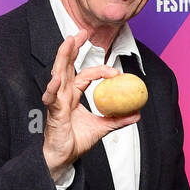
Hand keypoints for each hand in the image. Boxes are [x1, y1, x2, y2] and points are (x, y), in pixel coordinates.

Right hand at [41, 32, 140, 180]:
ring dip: (63, 58)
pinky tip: (57, 80)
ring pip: (58, 74)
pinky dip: (53, 89)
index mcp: (73, 95)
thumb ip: (117, 119)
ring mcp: (56, 101)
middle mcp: (64, 94)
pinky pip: (52, 98)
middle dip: (73, 48)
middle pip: (67, 66)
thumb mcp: (102, 128)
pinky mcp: (52, 112)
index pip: (85, 75)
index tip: (115, 72)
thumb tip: (137, 114)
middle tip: (80, 32)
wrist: (65, 157)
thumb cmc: (76, 140)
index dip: (100, 70)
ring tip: (68, 43)